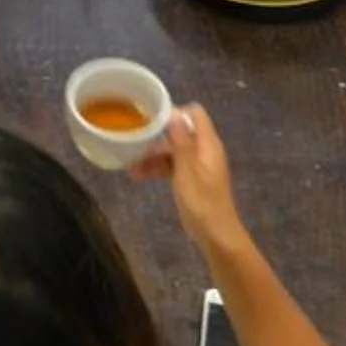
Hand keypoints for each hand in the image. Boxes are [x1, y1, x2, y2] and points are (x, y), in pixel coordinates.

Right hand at [127, 103, 245, 254]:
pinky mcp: (192, 180)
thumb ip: (181, 141)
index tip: (149, 117)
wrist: (216, 234)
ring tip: (130, 167)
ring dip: (153, 156)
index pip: (194, 114)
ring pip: (173, 151)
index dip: (174, 112)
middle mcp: (204, 150)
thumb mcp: (187, 170)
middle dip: (156, 138)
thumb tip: (174, 113)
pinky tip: (138, 176)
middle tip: (132, 142)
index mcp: (208, 144)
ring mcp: (198, 166)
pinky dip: (159, 169)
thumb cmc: (201, 202)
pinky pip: (174, 166)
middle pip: (180, 133)